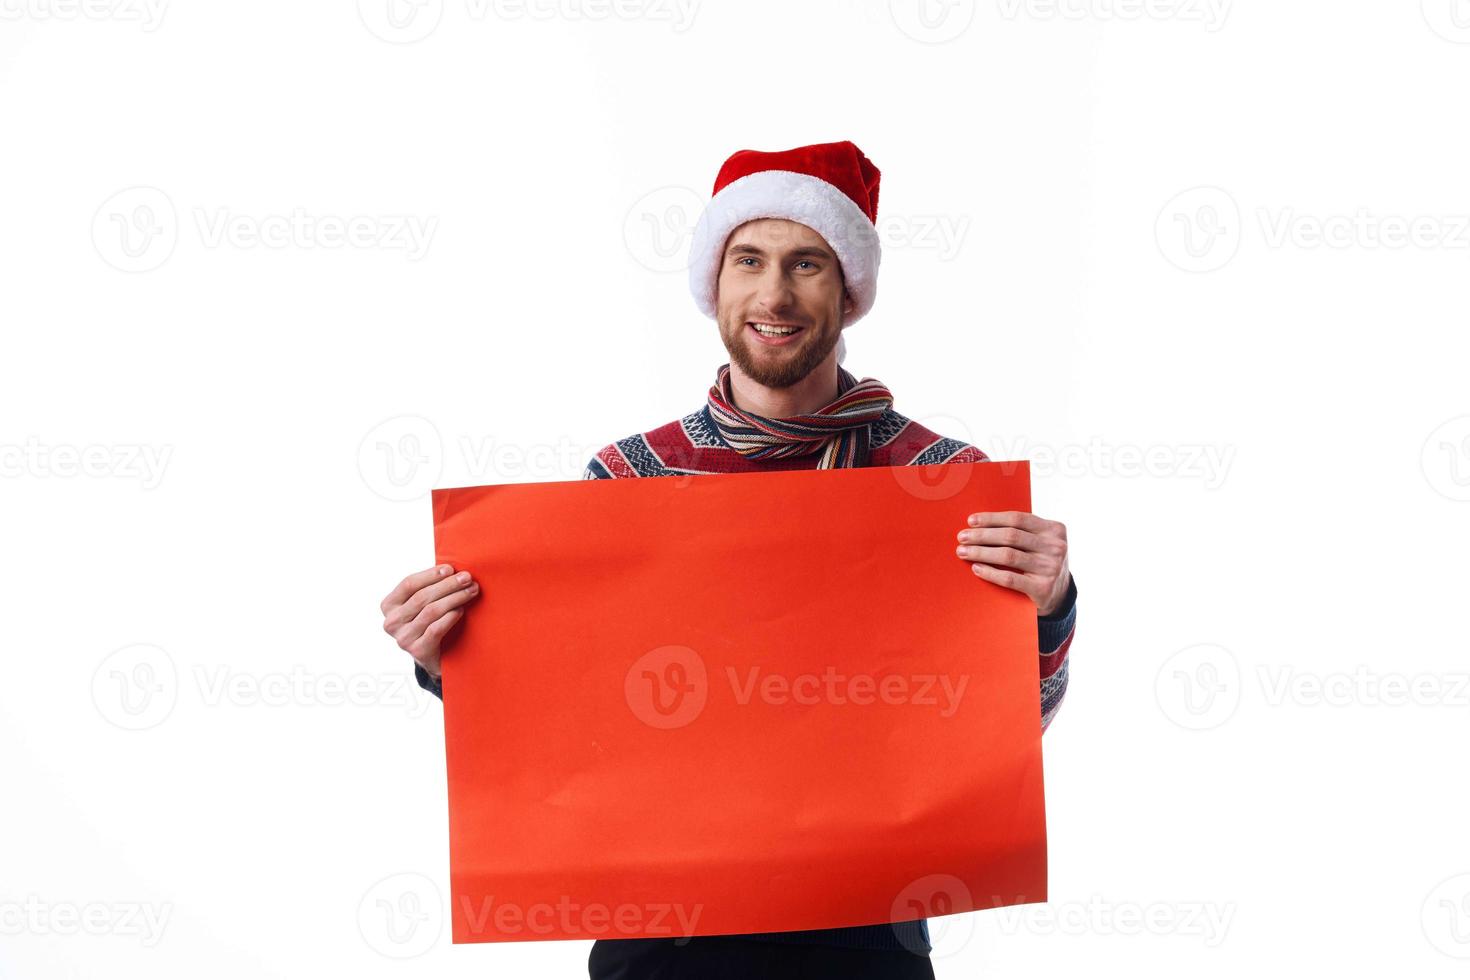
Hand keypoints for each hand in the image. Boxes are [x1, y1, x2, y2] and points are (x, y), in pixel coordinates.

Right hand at [381, 564, 480, 679]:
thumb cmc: (429, 622)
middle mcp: (391, 622)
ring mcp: (403, 638)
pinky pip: (436, 628)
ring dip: (455, 598)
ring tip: (471, 591)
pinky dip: (451, 616)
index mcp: (389, 605)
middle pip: (421, 597)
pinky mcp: (417, 651)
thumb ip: (429, 587)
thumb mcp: (422, 604)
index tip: (450, 569)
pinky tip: (461, 609)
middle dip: (448, 585)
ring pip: (431, 611)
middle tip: (467, 578)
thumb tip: (453, 569)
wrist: (434, 657)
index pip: (408, 584)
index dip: (430, 575)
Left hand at [955, 511, 1070, 616]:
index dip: (991, 518)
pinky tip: (976, 568)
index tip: (971, 521)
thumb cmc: (1040, 562)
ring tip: (963, 552)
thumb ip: (1021, 531)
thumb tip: (979, 524)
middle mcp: (1055, 547)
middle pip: (1010, 536)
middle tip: (962, 537)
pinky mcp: (1042, 588)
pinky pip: (1009, 578)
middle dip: (982, 535)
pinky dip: (990, 572)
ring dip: (981, 552)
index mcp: (1054, 529)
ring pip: (1008, 555)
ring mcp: (1050, 568)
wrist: (1059, 595)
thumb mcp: (1040, 542)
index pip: (1017, 518)